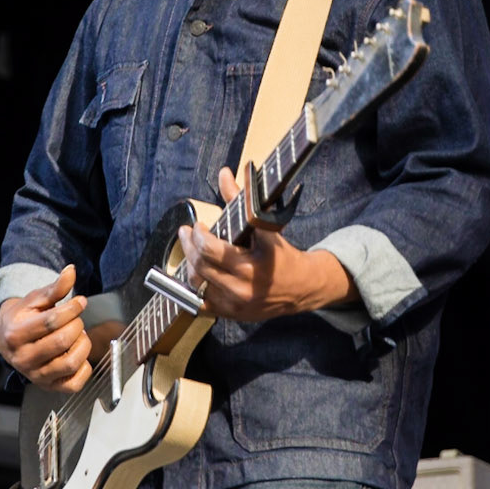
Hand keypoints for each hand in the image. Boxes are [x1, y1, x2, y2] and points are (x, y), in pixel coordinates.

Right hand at [0, 264, 92, 391]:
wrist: (8, 340)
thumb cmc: (23, 318)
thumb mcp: (35, 300)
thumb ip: (55, 287)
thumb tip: (71, 271)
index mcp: (16, 334)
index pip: (51, 322)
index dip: (72, 309)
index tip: (80, 302)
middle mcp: (23, 359)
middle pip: (62, 341)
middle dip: (77, 326)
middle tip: (75, 320)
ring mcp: (36, 376)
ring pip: (70, 362)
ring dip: (83, 345)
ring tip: (78, 335)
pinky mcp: (49, 387)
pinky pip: (75, 383)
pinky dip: (84, 367)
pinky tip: (78, 353)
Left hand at [177, 168, 356, 322]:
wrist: (302, 288)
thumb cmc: (283, 255)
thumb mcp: (266, 227)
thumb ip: (241, 201)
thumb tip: (224, 173)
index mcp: (255, 264)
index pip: (213, 250)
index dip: (199, 235)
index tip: (199, 225)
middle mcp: (244, 287)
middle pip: (201, 265)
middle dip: (189, 245)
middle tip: (187, 232)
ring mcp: (236, 304)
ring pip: (197, 283)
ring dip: (189, 263)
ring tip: (190, 249)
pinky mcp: (231, 314)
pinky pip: (200, 303)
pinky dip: (193, 286)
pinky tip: (194, 271)